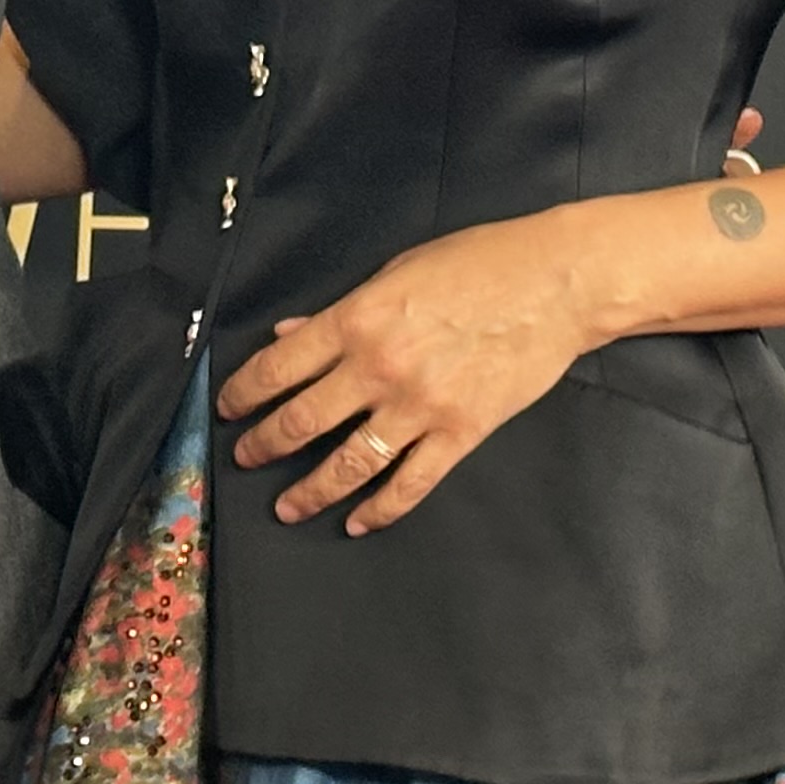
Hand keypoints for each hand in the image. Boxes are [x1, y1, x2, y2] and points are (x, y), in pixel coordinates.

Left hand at [216, 209, 602, 534]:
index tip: (228, 408)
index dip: (245, 392)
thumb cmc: (478, 263)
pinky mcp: (461, 433)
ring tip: (287, 506)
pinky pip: (410, 483)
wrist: (555, 283)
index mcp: (359, 319)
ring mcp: (421, 406)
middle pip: (303, 421)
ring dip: (310, 490)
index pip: (280, 366)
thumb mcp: (398, 270)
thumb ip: (341, 309)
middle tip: (245, 457)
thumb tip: (287, 336)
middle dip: (265, 444)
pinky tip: (358, 521)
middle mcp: (380, 367)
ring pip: (349, 462)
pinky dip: (380, 508)